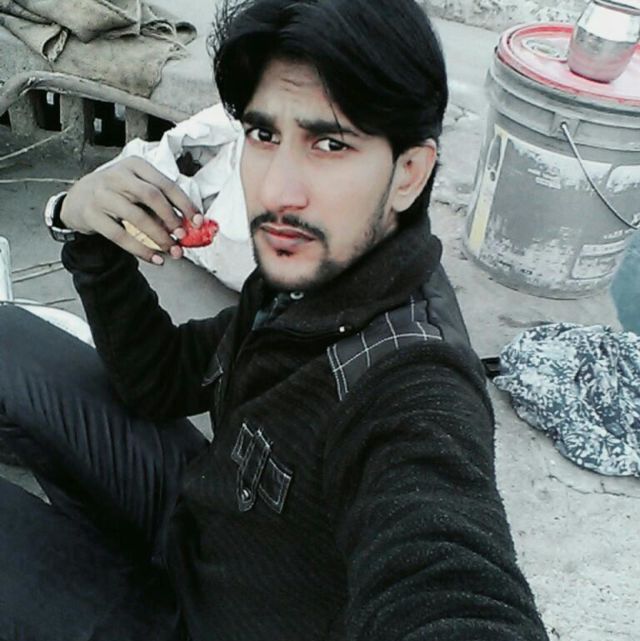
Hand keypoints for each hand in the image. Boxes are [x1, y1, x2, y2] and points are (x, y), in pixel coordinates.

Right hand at [59, 156, 203, 264]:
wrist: (78, 199)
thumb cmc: (117, 193)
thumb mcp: (137, 188)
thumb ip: (160, 203)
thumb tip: (189, 227)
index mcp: (135, 166)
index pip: (166, 184)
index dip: (185, 204)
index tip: (198, 221)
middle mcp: (118, 176)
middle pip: (152, 196)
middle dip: (171, 218)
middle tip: (182, 236)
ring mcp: (102, 195)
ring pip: (137, 217)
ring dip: (158, 236)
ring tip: (171, 250)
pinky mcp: (92, 215)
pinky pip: (120, 236)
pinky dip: (141, 250)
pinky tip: (154, 258)